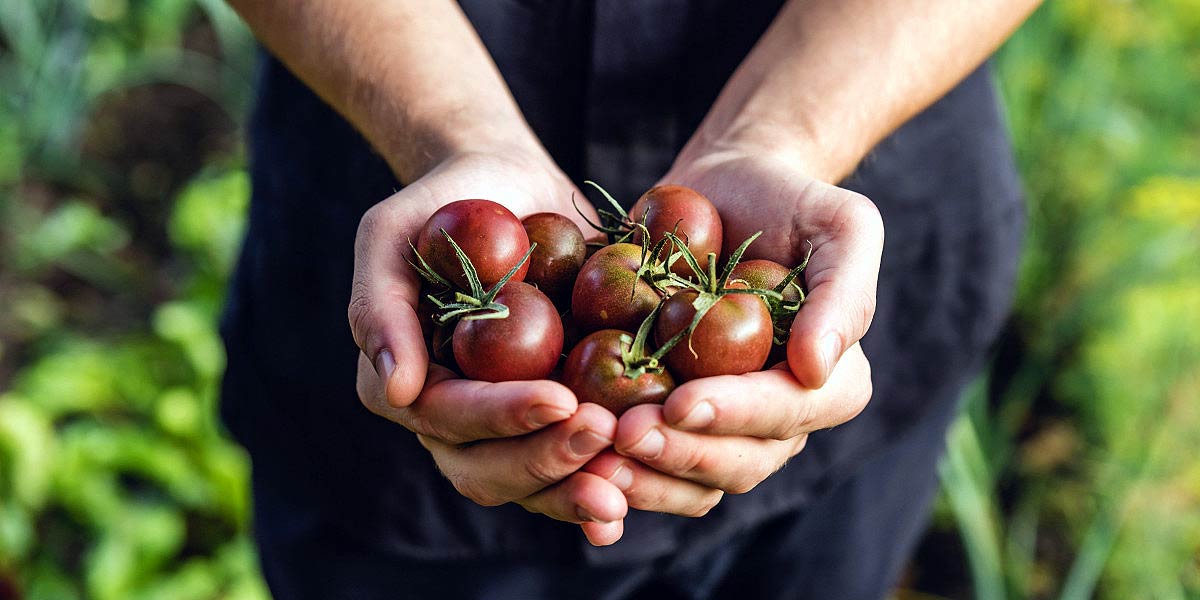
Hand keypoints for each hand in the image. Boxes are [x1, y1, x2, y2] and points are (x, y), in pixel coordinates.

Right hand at [349, 151, 627, 544]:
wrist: (510, 190)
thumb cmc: (444, 204)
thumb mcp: (391, 232)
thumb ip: (379, 304)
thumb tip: (398, 388)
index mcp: (407, 384)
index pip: (447, 417)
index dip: (502, 417)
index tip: (561, 399)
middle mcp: (452, 420)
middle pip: (487, 470)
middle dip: (545, 459)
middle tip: (606, 434)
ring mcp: (505, 427)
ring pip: (529, 485)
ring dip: (574, 488)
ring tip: (627, 479)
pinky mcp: (552, 421)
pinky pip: (570, 470)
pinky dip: (599, 486)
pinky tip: (635, 498)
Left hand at [584, 149, 881, 514]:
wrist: (723, 192)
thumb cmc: (790, 201)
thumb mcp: (842, 225)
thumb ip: (843, 294)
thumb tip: (816, 368)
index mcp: (831, 385)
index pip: (787, 413)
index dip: (736, 414)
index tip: (683, 404)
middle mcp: (780, 421)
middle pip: (738, 463)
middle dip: (681, 454)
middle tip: (624, 434)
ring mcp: (722, 428)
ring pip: (692, 481)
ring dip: (645, 478)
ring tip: (593, 456)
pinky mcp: (670, 420)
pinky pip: (648, 466)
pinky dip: (616, 469)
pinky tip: (574, 455)